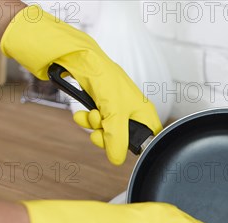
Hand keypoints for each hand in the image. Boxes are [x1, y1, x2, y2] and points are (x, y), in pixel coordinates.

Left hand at [0, 5, 161, 164]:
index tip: (125, 147)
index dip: (139, 145)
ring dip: (95, 127)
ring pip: (107, 131)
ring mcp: (115, 108)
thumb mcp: (114, 112)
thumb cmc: (103, 76)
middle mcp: (131, 110)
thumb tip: (117, 160)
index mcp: (143, 110)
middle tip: (101, 130)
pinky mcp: (100, 106)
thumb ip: (116, 138)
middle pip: (124, 138)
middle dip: (109, 136)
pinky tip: (82, 114)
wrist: (77, 59)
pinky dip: (87, 120)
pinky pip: (95, 123)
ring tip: (91, 116)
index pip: (150, 137)